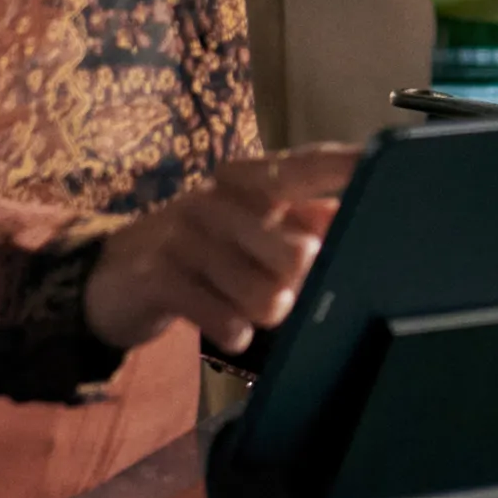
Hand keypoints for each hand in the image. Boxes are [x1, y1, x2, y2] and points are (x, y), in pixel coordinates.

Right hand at [81, 145, 358, 354]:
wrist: (112, 277)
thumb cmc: (202, 250)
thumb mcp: (249, 228)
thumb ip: (304, 222)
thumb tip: (356, 220)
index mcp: (248, 181)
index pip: (305, 166)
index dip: (345, 167)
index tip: (385, 165)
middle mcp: (218, 197)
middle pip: (299, 252)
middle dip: (305, 288)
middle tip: (289, 291)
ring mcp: (184, 233)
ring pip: (263, 293)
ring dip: (267, 313)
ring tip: (254, 310)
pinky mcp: (157, 274)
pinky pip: (219, 315)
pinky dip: (232, 331)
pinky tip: (231, 331)